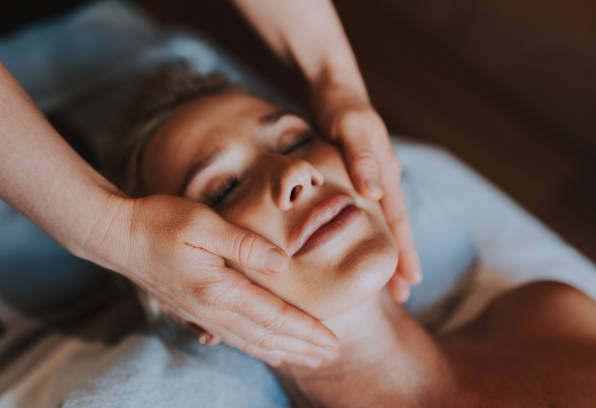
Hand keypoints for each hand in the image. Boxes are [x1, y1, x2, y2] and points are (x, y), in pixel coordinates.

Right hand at [119, 194, 338, 366]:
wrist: (117, 236)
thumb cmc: (159, 222)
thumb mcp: (203, 222)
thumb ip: (244, 244)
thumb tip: (282, 263)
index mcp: (219, 289)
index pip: (274, 316)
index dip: (306, 330)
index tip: (332, 343)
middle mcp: (212, 309)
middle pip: (266, 336)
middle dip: (302, 347)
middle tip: (331, 356)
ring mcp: (200, 313)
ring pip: (250, 342)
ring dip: (283, 351)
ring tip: (308, 358)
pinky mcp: (192, 310)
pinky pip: (231, 337)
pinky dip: (255, 348)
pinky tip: (267, 351)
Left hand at [311, 81, 421, 301]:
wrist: (334, 87)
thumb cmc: (341, 106)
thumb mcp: (350, 128)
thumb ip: (362, 158)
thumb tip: (375, 194)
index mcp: (386, 173)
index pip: (399, 222)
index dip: (405, 253)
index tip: (410, 283)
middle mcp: (383, 179)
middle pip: (396, 228)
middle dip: (401, 261)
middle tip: (403, 295)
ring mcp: (372, 177)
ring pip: (383, 222)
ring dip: (386, 249)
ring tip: (385, 277)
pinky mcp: (356, 175)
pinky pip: (367, 210)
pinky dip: (368, 231)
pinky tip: (361, 242)